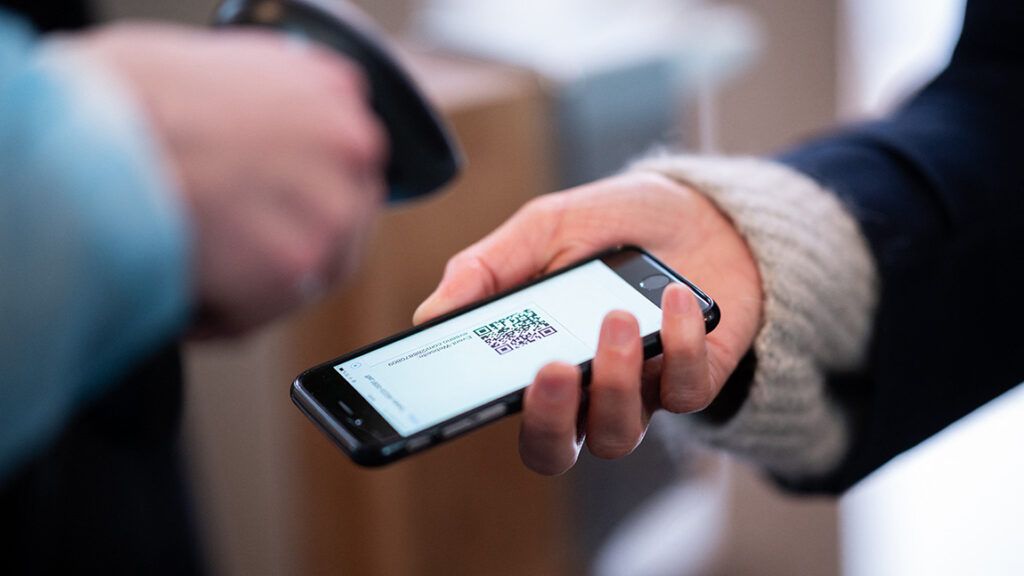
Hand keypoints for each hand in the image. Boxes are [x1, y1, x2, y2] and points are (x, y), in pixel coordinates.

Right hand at [79, 24, 386, 335]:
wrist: (89, 131)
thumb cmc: (129, 94)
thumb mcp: (228, 71)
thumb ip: (276, 111)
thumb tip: (274, 153)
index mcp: (335, 91)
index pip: (346, 167)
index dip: (300, 198)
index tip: (271, 215)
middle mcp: (349, 147)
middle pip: (337, 227)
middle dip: (284, 248)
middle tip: (229, 253)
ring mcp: (329, 210)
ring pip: (301, 276)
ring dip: (247, 287)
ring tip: (185, 268)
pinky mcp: (293, 267)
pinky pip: (256, 314)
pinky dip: (213, 317)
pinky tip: (175, 289)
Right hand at [414, 172, 762, 473]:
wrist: (698, 210)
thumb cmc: (610, 226)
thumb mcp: (543, 230)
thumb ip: (487, 269)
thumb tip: (427, 315)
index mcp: (535, 360)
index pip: (498, 411)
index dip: (478, 416)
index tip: (468, 387)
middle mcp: (583, 392)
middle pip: (553, 450)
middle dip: (548, 418)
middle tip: (551, 368)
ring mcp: (639, 392)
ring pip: (617, 433)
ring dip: (615, 379)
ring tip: (618, 315)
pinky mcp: (693, 380)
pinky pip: (684, 392)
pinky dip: (680, 345)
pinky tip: (674, 296)